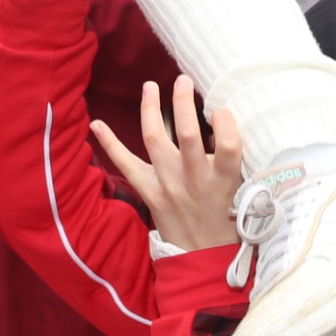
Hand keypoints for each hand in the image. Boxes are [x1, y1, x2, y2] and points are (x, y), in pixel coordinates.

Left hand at [90, 77, 242, 252]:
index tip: (220, 108)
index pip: (228, 145)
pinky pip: (126, 165)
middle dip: (183, 102)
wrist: (205, 255)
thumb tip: (217, 116)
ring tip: (150, 86)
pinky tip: (96, 124)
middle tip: (182, 80)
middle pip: (188, 135)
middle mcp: (195, 180)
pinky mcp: (150, 193)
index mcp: (224, 178)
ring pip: (156, 140)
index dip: (225, 122)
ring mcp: (170, 185)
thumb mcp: (239, 186)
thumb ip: (228, 156)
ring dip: (150, 110)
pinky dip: (110, 144)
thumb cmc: (227, 213)